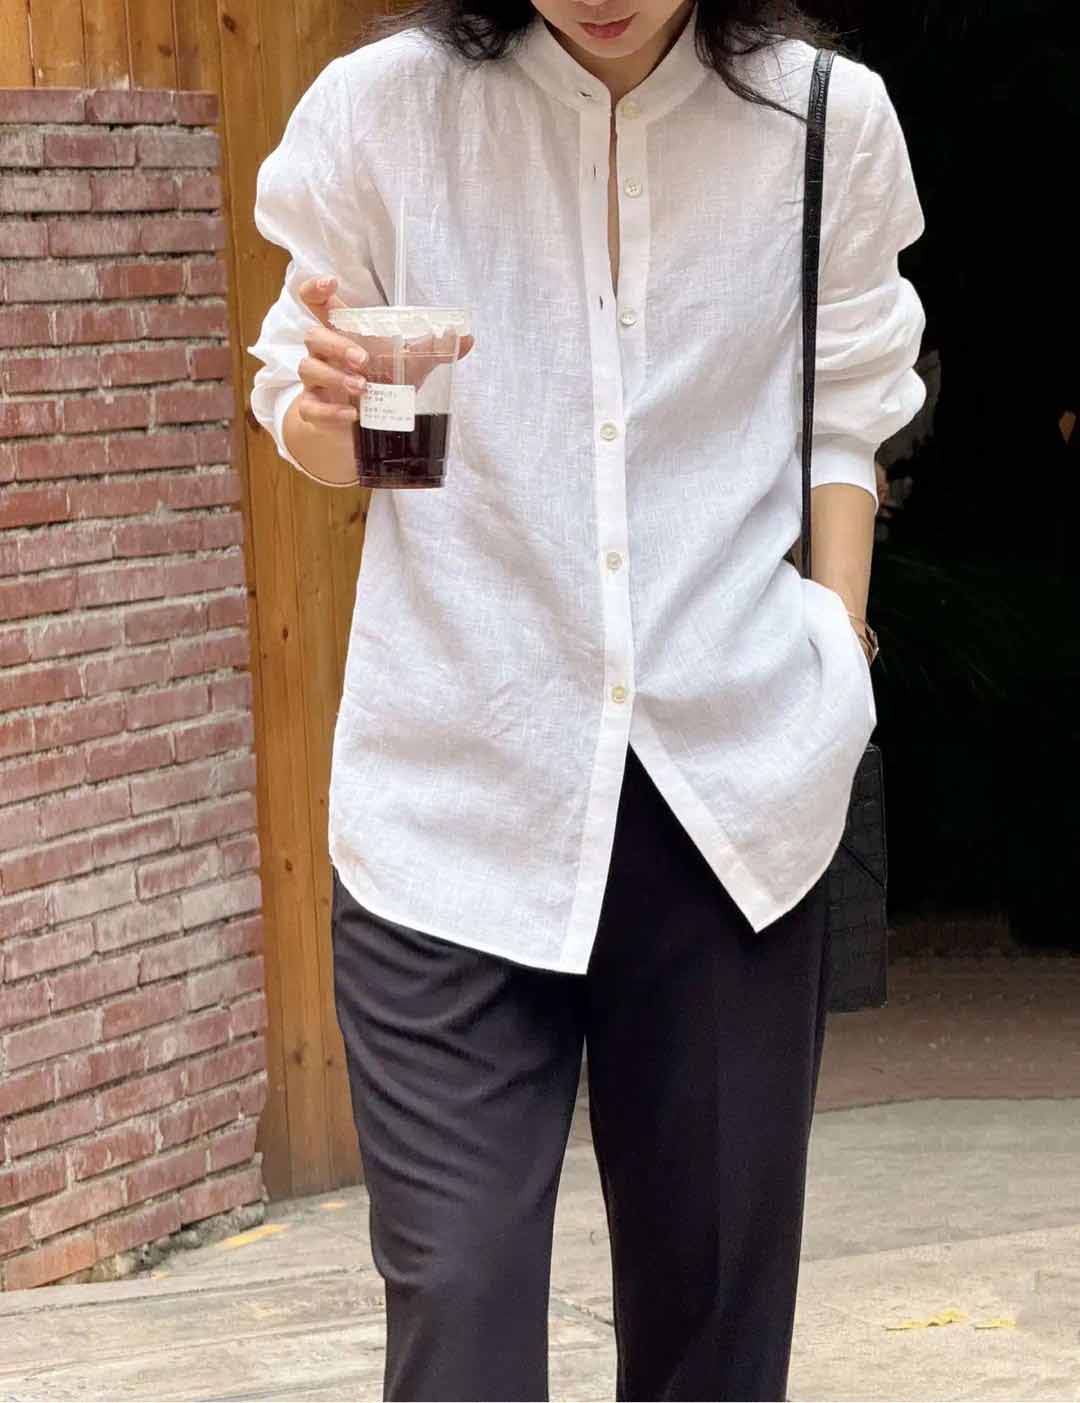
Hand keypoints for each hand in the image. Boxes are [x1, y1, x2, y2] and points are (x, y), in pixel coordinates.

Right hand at [295, 275, 474, 425]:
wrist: (365, 423)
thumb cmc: (382, 381)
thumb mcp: (409, 364)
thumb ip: (434, 349)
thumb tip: (467, 337)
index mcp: (342, 333)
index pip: (316, 301)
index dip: (316, 288)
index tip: (331, 284)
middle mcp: (324, 352)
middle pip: (313, 335)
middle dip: (338, 345)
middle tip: (364, 361)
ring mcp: (316, 381)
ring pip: (308, 369)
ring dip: (336, 377)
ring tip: (364, 388)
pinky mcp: (314, 409)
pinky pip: (311, 408)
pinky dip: (331, 412)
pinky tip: (352, 415)